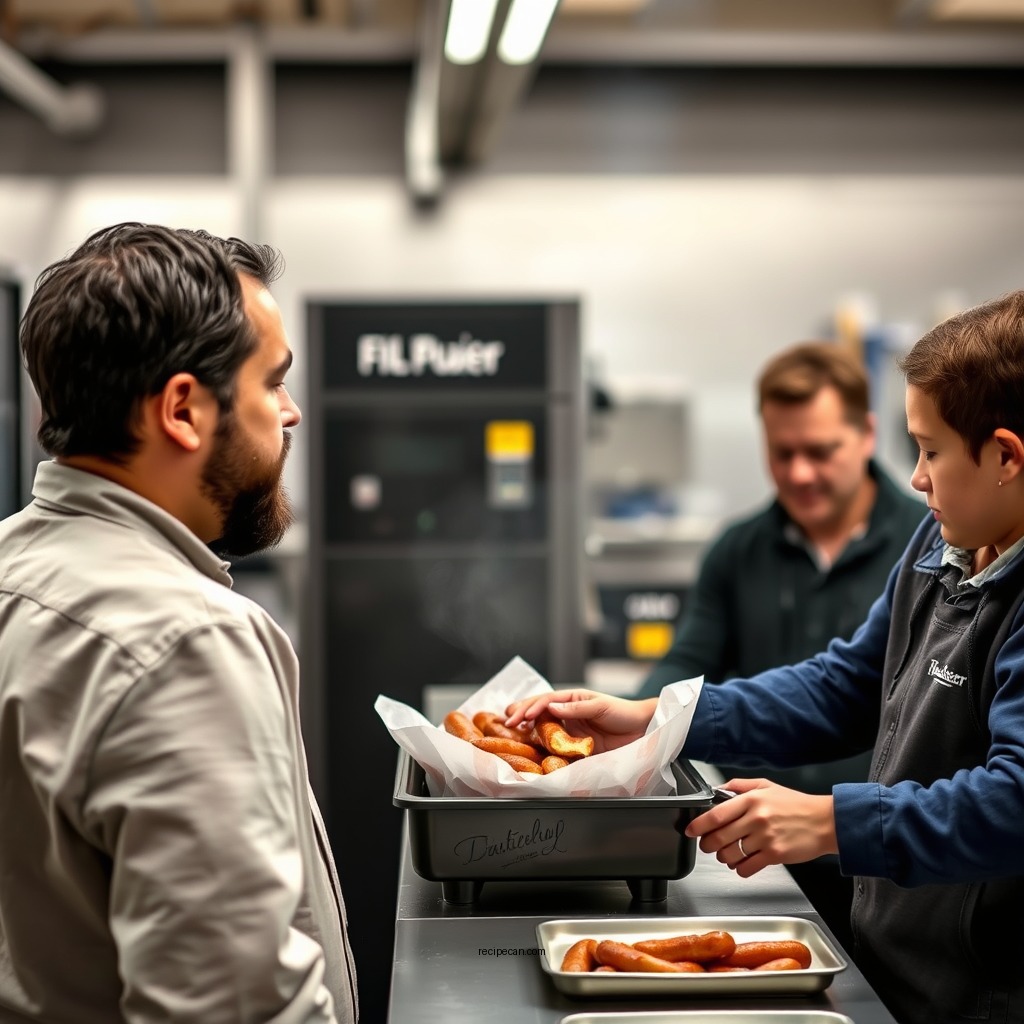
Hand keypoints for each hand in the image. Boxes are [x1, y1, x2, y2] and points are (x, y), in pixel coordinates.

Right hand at [503, 689, 657, 753]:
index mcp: (573, 699)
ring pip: (544, 728)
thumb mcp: (600, 706)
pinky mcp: (576, 748)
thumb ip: (576, 708)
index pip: (547, 701)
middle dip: (522, 714)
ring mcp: (571, 731)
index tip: (520, 715)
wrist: (641, 731)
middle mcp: (568, 714)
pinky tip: (531, 748)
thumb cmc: (623, 712)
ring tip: (512, 731)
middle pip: (540, 712)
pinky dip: (542, 747)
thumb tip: (550, 706)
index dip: (532, 707)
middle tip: (506, 719)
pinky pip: (556, 747)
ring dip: (528, 729)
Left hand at [684, 777, 837, 877]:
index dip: (698, 825)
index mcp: (752, 800)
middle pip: (719, 837)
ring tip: (728, 854)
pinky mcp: (775, 855)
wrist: (826, 821)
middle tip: (708, 845)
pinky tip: (743, 863)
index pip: (716, 814)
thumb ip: (740, 785)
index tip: (690, 830)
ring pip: (731, 854)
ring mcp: (765, 838)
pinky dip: (740, 869)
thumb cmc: (797, 805)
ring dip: (724, 858)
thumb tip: (718, 789)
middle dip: (708, 845)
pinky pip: (747, 868)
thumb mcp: (767, 786)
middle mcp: (756, 818)